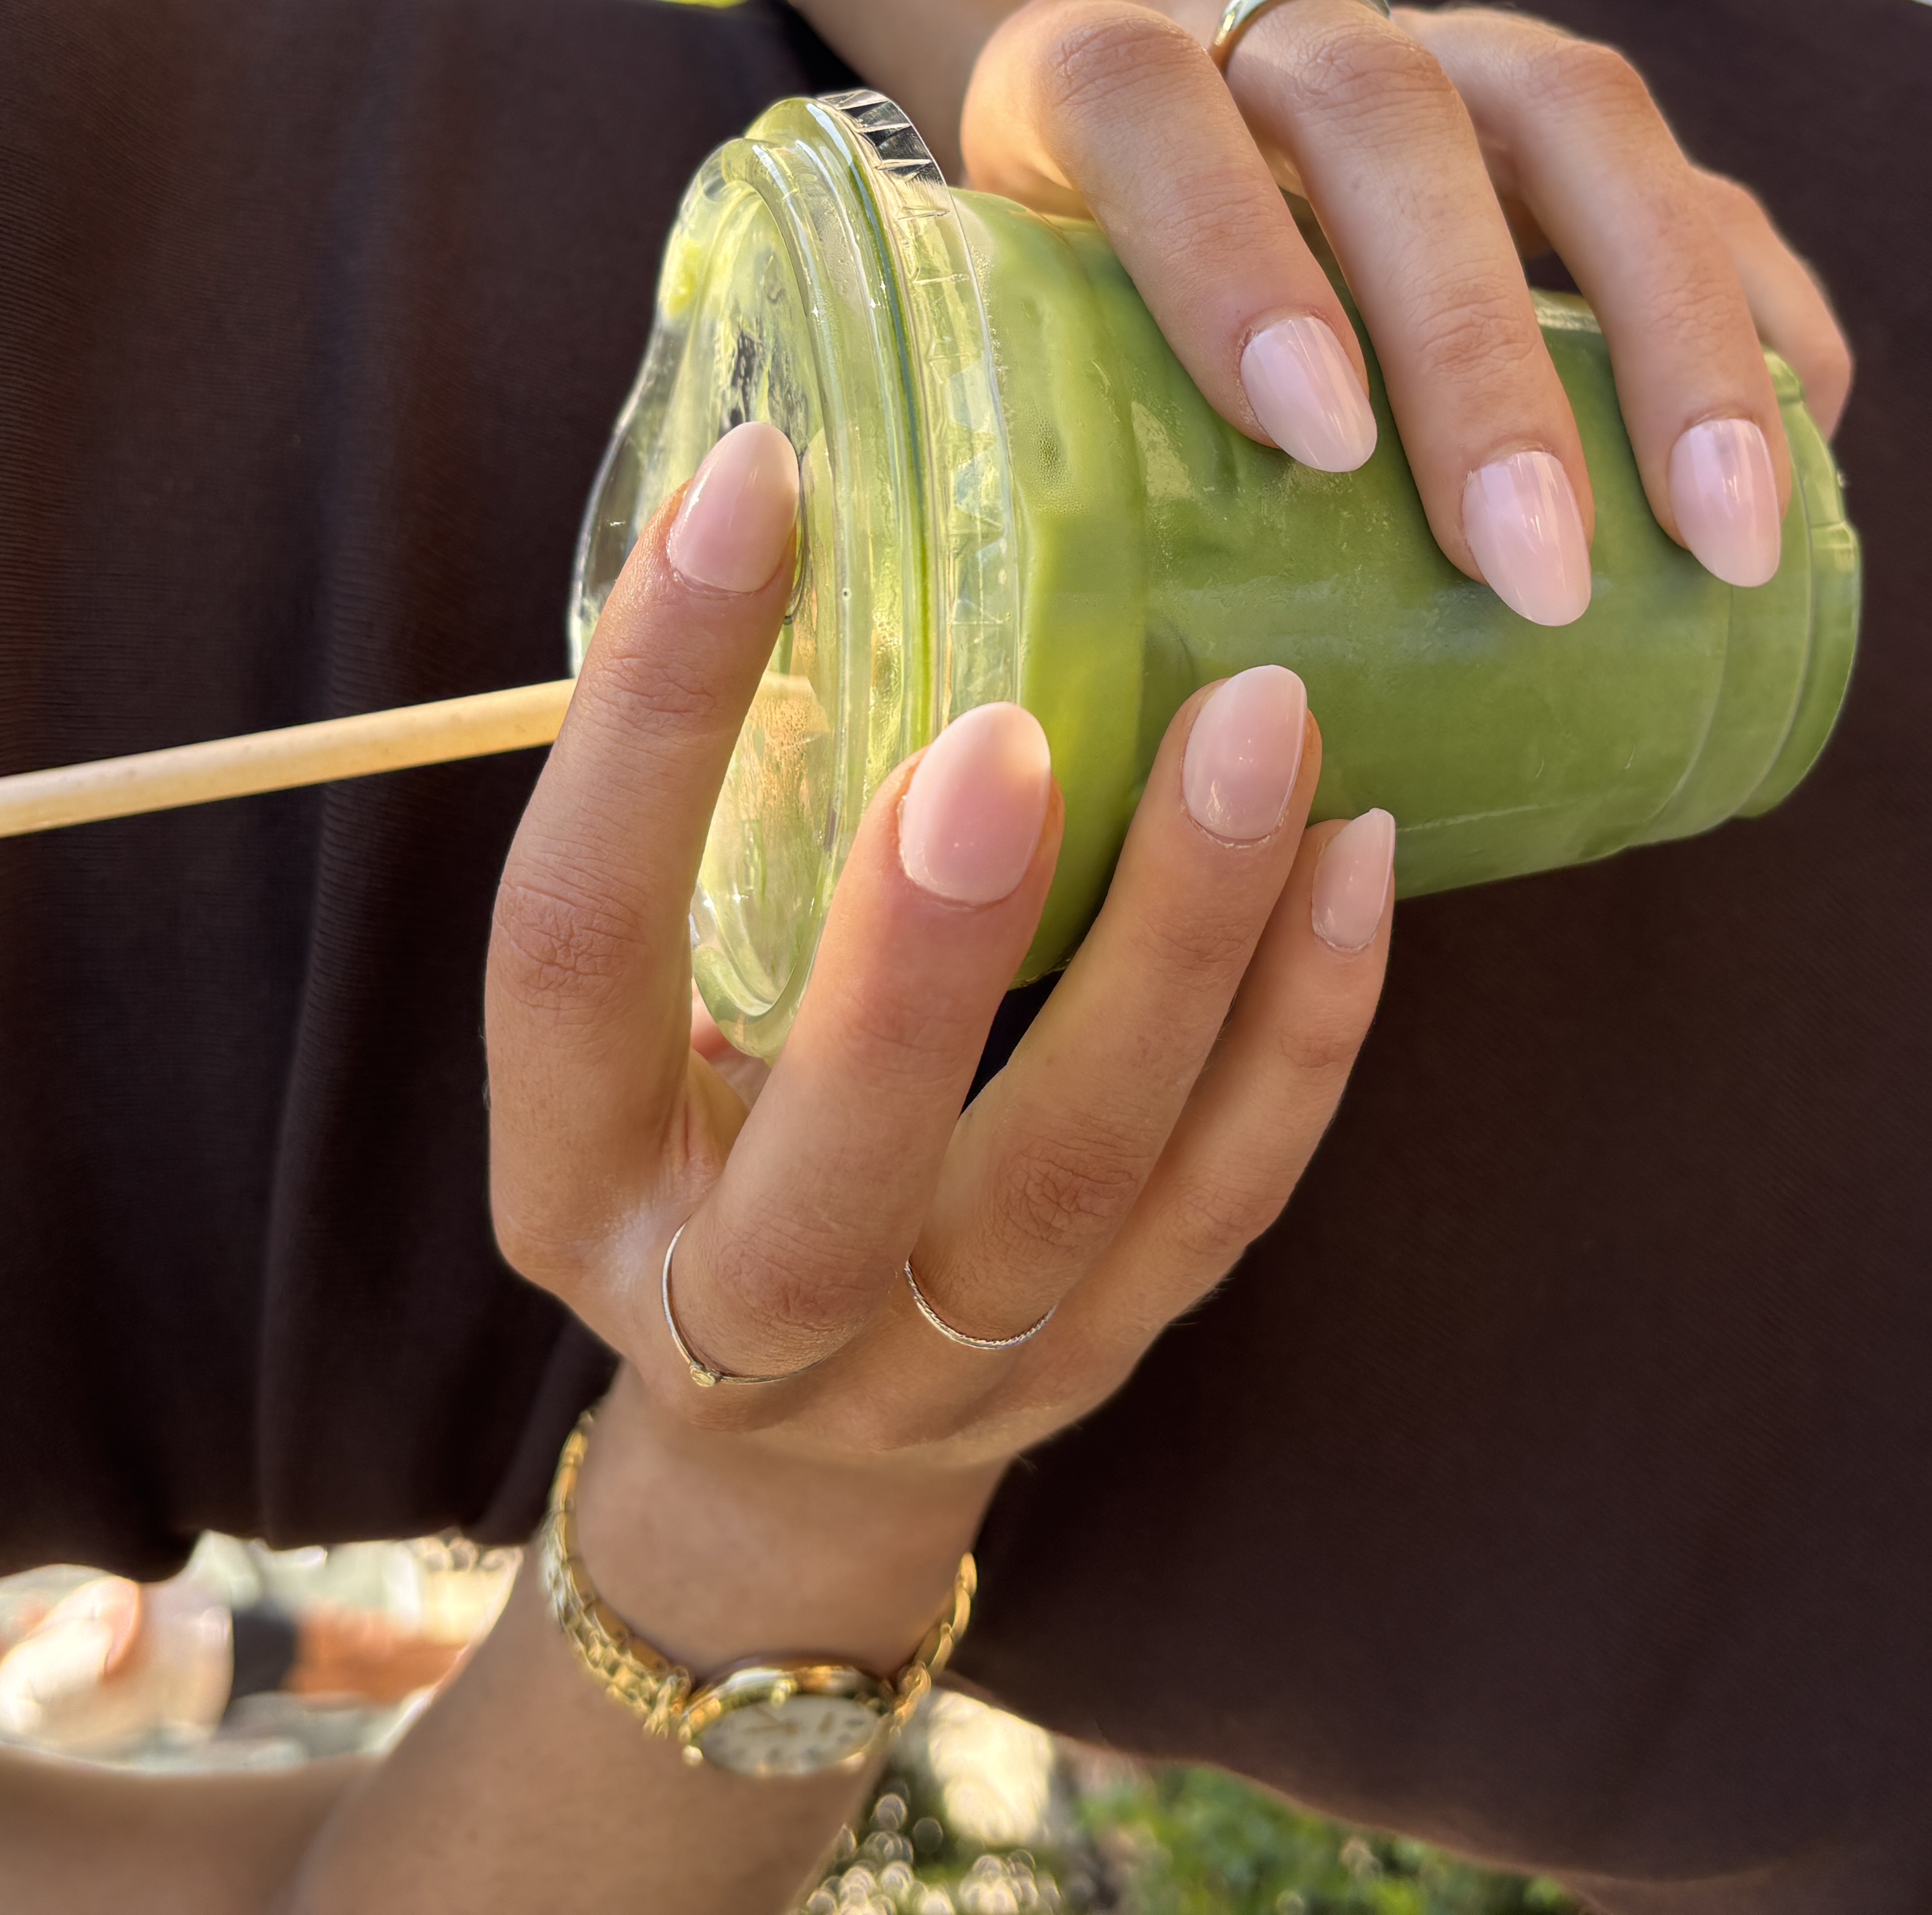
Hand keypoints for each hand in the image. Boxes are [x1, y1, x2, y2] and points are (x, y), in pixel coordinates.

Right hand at [483, 419, 1392, 1662]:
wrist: (788, 1460)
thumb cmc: (704, 1141)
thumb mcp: (646, 1022)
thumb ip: (713, 829)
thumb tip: (815, 471)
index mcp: (572, 1176)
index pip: (574, 948)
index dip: (652, 719)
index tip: (757, 485)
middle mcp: (732, 1312)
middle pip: (832, 1160)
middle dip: (927, 948)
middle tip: (1014, 723)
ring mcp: (930, 1371)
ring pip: (1072, 1180)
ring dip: (1180, 947)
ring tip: (1262, 726)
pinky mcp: (1096, 1369)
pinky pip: (1221, 1203)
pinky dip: (1304, 1030)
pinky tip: (1359, 858)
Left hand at [958, 0, 1853, 621]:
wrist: (1119, 126)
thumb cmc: (1046, 305)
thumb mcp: (984, 352)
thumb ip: (997, 475)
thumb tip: (1034, 740)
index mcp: (1089, 74)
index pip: (1142, 107)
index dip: (1225, 252)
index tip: (1315, 437)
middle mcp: (1276, 30)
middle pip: (1387, 120)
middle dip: (1476, 350)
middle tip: (1536, 573)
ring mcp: (1442, 49)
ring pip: (1576, 119)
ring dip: (1669, 332)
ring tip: (1723, 540)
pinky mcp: (1563, 118)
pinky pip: (1696, 179)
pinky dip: (1757, 307)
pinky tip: (1804, 449)